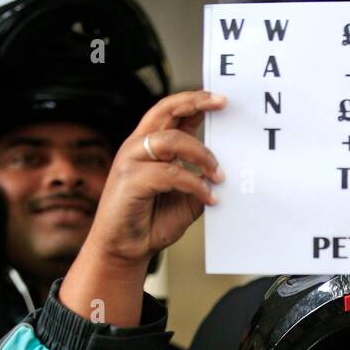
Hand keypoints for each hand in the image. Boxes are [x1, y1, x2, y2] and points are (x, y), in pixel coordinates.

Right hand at [60, 90, 225, 326]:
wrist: (125, 250)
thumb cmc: (150, 224)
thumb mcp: (185, 201)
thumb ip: (199, 182)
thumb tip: (223, 174)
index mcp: (150, 148)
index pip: (172, 113)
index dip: (195, 102)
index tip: (220, 99)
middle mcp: (139, 147)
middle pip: (165, 110)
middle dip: (195, 103)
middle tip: (222, 104)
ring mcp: (131, 161)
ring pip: (171, 141)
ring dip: (201, 155)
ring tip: (219, 176)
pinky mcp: (130, 180)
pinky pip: (170, 174)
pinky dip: (193, 185)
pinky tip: (208, 198)